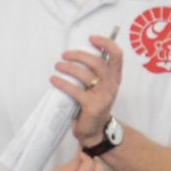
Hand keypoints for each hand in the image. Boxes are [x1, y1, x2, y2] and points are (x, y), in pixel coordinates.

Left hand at [50, 32, 122, 147]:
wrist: (94, 131)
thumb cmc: (92, 105)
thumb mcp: (98, 87)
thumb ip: (92, 73)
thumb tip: (74, 55)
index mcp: (114, 78)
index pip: (117, 55)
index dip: (106, 43)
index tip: (91, 39)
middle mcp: (111, 86)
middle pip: (98, 63)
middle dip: (79, 55)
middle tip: (65, 55)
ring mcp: (103, 96)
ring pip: (86, 75)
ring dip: (68, 68)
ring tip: (58, 66)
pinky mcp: (92, 107)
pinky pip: (75, 91)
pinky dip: (62, 83)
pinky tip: (54, 80)